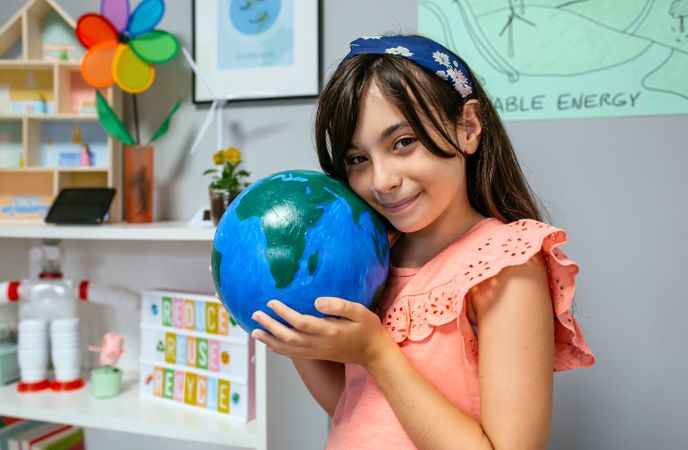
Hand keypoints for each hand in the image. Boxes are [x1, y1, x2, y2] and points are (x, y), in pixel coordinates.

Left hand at [251, 297, 393, 367]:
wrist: (373, 353)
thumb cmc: (368, 328)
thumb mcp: (359, 311)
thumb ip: (339, 305)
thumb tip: (317, 301)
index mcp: (329, 331)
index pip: (301, 322)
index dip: (284, 313)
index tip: (271, 302)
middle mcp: (320, 344)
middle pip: (289, 337)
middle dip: (270, 326)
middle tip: (255, 314)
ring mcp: (317, 352)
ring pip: (288, 349)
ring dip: (270, 340)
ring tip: (254, 331)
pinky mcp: (317, 356)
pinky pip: (294, 355)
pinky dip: (279, 350)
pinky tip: (269, 345)